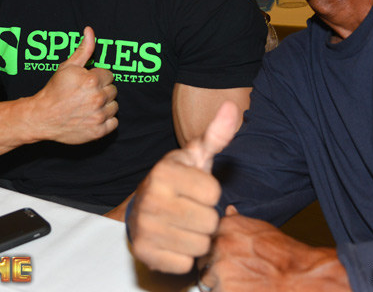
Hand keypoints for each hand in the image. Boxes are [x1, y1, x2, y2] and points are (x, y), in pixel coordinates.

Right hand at [29, 27, 117, 143]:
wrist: (42, 117)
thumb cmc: (54, 91)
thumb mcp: (67, 67)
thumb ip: (83, 49)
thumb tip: (90, 31)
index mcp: (92, 81)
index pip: (109, 75)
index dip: (98, 78)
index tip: (87, 83)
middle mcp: (98, 98)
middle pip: (113, 90)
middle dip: (102, 90)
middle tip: (86, 94)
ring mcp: (99, 116)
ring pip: (115, 106)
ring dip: (105, 105)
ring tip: (89, 105)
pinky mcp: (98, 131)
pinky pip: (114, 123)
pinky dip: (106, 120)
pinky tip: (93, 116)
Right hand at [129, 102, 240, 272]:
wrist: (142, 209)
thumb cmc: (177, 181)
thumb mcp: (196, 156)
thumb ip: (216, 134)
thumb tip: (231, 107)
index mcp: (164, 172)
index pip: (214, 193)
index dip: (211, 193)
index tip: (197, 189)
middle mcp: (151, 199)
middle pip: (209, 222)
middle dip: (206, 218)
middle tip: (192, 210)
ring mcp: (146, 227)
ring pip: (199, 245)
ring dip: (197, 239)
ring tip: (185, 226)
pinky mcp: (145, 253)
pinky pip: (184, 264)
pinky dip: (184, 257)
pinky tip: (175, 242)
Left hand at [201, 206, 349, 291]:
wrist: (300, 278)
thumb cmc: (284, 255)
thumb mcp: (261, 229)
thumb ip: (238, 222)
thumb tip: (228, 211)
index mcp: (226, 227)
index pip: (204, 238)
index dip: (213, 250)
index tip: (225, 256)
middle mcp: (219, 245)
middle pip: (202, 260)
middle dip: (213, 268)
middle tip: (236, 273)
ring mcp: (220, 269)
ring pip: (206, 281)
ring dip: (218, 284)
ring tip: (242, 284)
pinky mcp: (224, 290)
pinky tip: (244, 291)